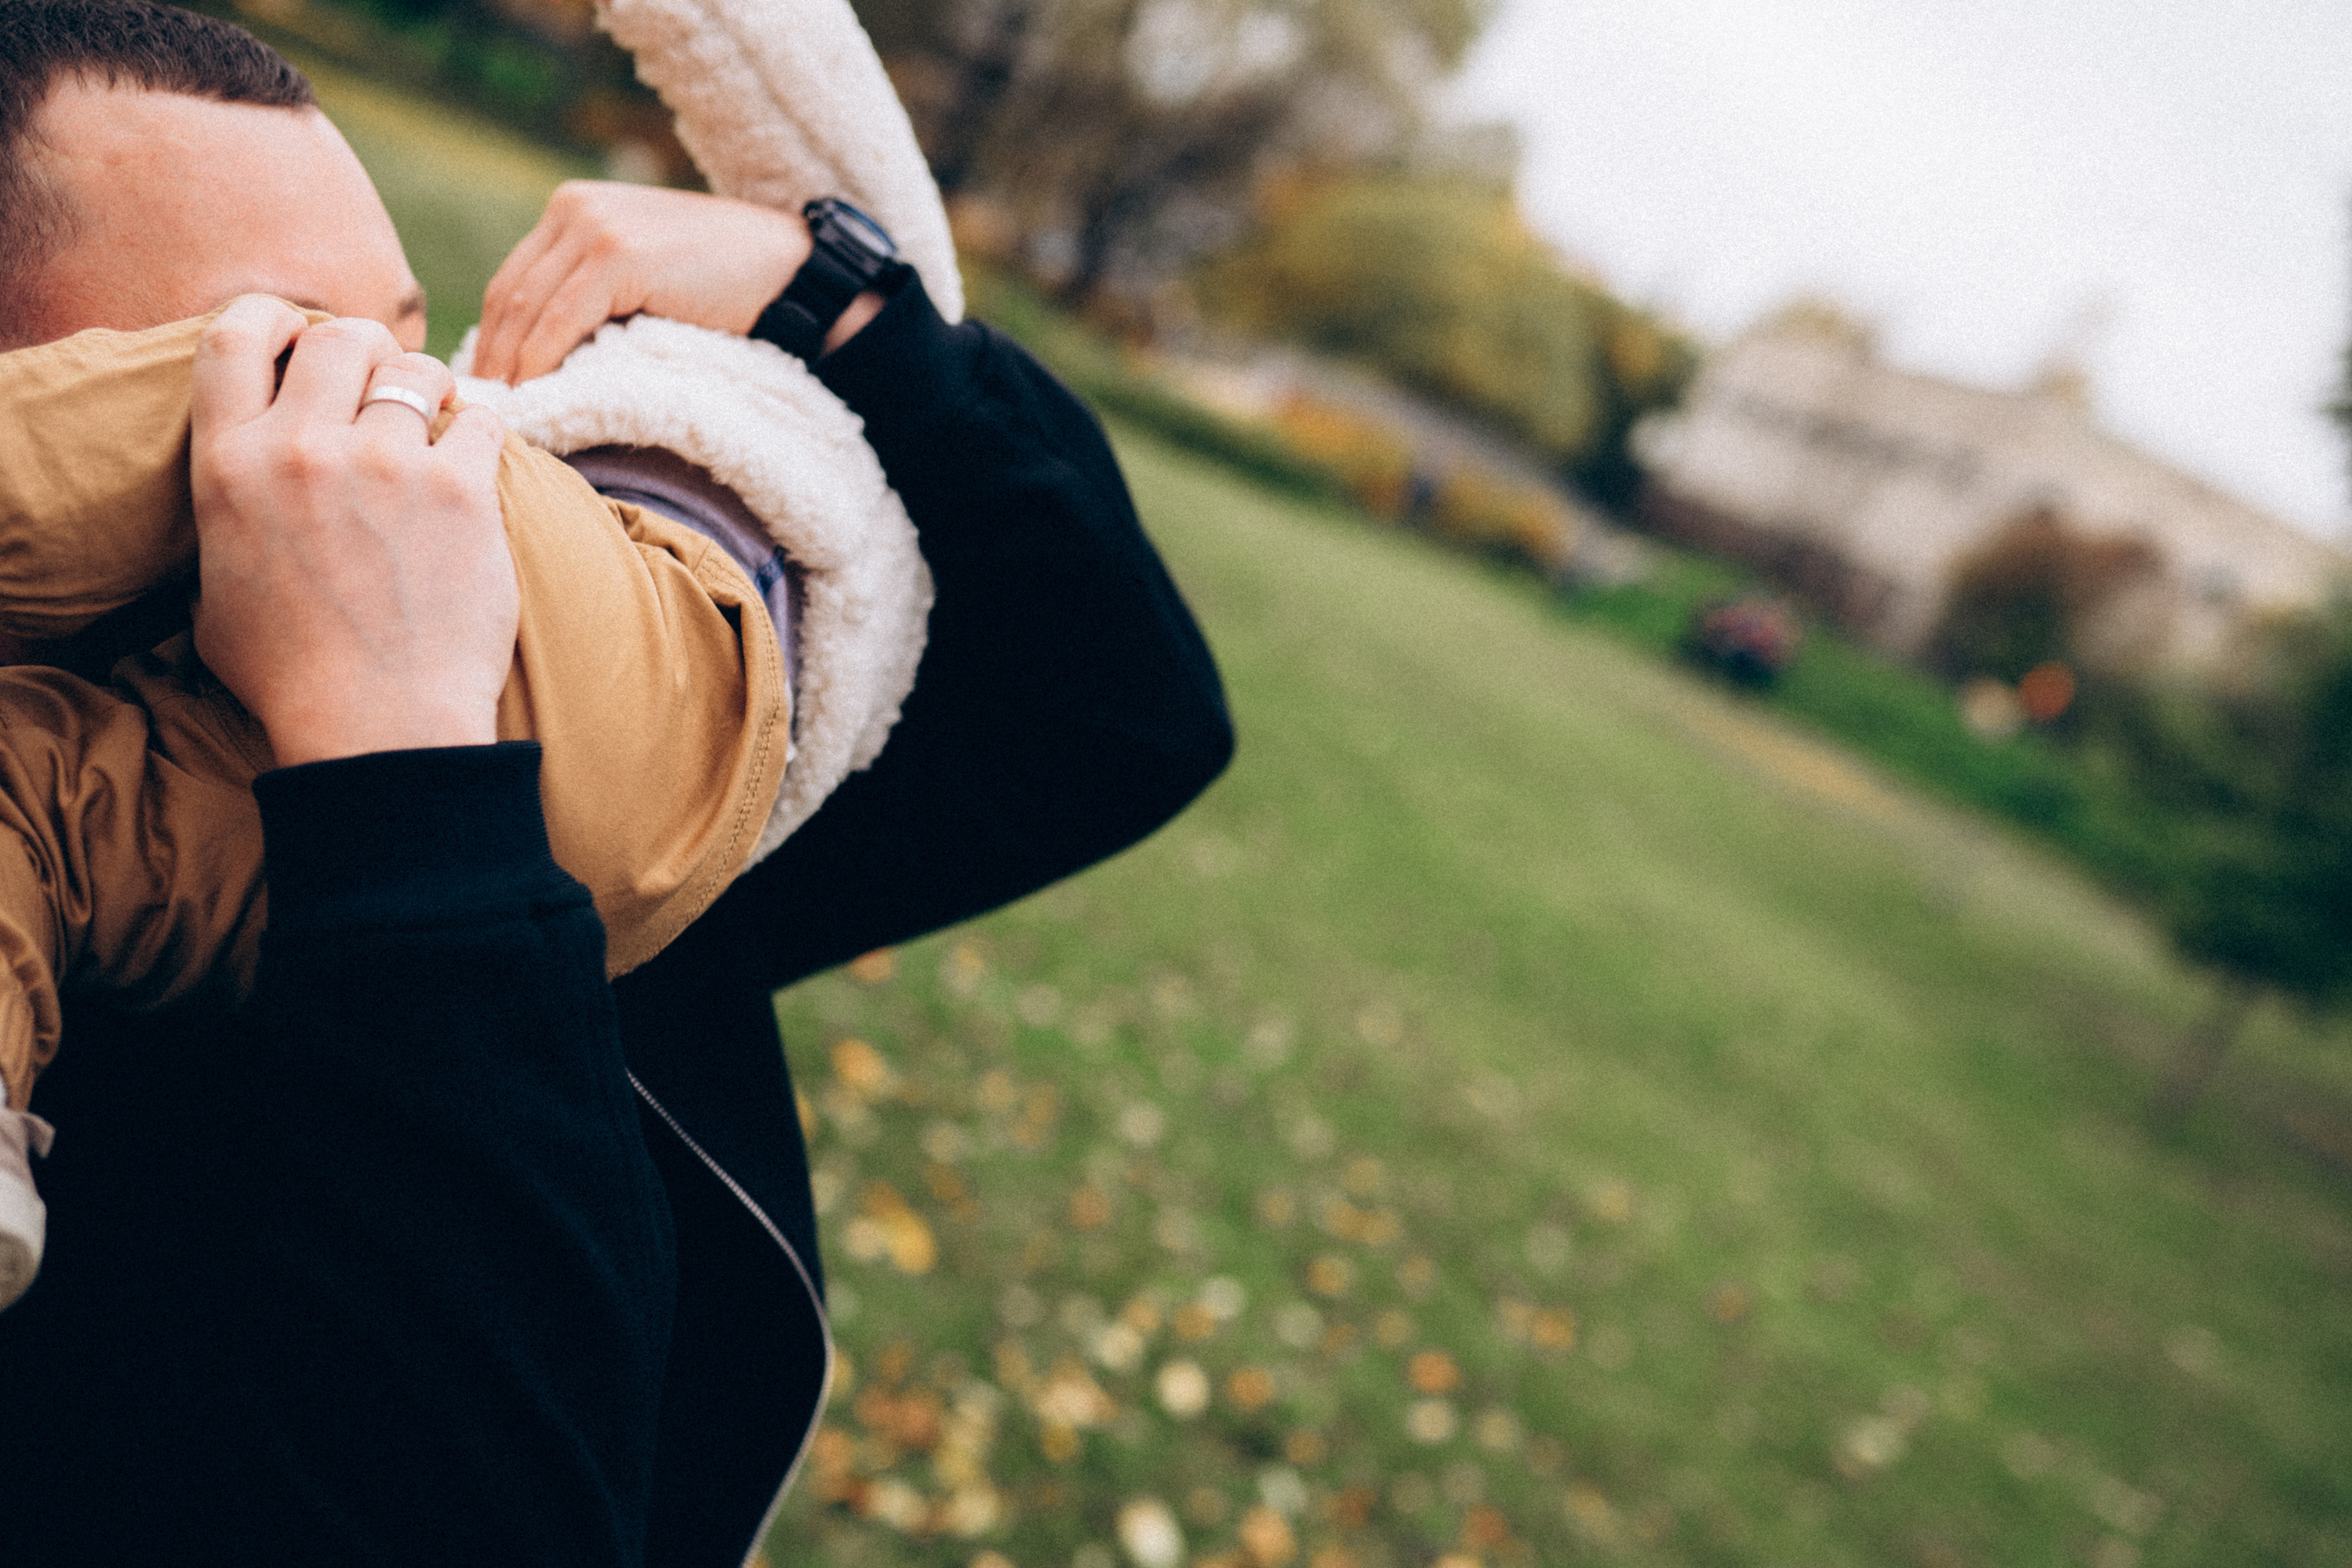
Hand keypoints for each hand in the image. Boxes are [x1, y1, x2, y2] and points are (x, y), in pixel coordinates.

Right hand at [189, 296, 517, 766]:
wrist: (380, 727)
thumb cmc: (293, 679)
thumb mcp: (213, 592)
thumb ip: (224, 521)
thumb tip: (238, 487)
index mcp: (227, 465)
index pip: (232, 336)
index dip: (271, 316)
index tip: (299, 332)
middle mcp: (301, 449)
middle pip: (339, 336)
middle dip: (365, 347)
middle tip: (383, 382)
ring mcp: (384, 464)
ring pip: (414, 367)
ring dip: (427, 384)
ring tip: (434, 415)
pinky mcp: (461, 489)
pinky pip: (481, 417)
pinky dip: (481, 428)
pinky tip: (476, 455)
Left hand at [471, 183, 885, 383]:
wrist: (788, 273)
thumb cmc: (723, 287)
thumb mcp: (642, 276)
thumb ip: (593, 293)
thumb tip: (539, 356)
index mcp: (574, 208)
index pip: (512, 281)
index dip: (491, 339)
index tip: (484, 391)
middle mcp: (574, 208)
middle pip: (508, 294)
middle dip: (490, 358)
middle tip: (481, 414)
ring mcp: (594, 226)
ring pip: (525, 308)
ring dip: (509, 367)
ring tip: (502, 417)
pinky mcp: (617, 254)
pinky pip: (559, 320)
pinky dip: (539, 362)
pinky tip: (534, 397)